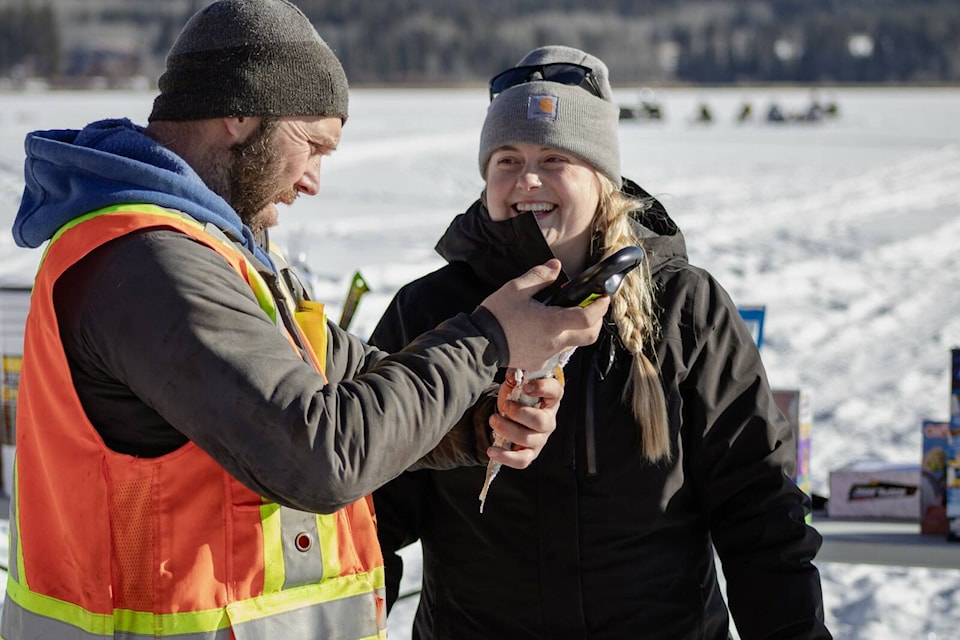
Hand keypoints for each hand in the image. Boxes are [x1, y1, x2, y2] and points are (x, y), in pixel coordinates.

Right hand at [480, 259, 609, 370]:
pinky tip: (542, 328)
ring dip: (575, 329)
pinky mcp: (537, 362)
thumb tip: (556, 266)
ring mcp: (546, 355)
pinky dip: (557, 338)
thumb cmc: (495, 316)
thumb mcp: (516, 288)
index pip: (588, 318)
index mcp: (551, 323)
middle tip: (591, 306)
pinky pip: (555, 351)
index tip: (603, 296)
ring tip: (562, 314)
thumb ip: (540, 275)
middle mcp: (553, 342)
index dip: (600, 306)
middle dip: (596, 321)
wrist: (476, 344)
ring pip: (573, 343)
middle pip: (589, 336)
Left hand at [486, 372, 562, 468]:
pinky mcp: (529, 453)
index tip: (526, 386)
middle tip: (505, 406)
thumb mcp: (514, 385)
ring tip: (493, 420)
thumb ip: (514, 378)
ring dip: (507, 429)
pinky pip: (522, 460)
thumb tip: (513, 374)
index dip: (542, 388)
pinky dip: (506, 457)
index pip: (555, 392)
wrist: (506, 416)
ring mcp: (540, 438)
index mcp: (549, 399)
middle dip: (519, 413)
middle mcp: (548, 420)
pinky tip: (492, 450)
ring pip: (528, 439)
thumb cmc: (516, 399)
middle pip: (540, 421)